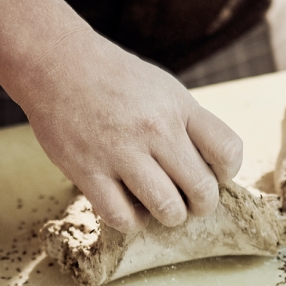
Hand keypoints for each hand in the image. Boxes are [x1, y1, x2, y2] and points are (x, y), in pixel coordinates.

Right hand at [20, 28, 242, 232]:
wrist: (57, 63)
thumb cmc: (115, 80)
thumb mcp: (163, 89)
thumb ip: (188, 125)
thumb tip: (212, 171)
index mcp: (178, 107)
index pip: (228, 151)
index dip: (227, 172)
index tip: (214, 173)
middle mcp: (155, 129)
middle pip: (202, 189)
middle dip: (202, 204)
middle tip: (190, 201)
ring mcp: (120, 151)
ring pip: (168, 209)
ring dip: (170, 216)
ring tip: (161, 206)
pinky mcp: (87, 171)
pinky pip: (123, 217)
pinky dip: (133, 222)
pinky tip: (130, 207)